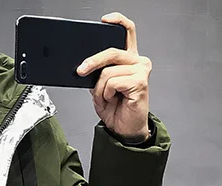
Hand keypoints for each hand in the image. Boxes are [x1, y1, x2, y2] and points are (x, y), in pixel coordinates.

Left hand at [76, 12, 151, 139]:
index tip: (104, 21)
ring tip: (106, 98)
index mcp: (129, 59)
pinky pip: (113, 82)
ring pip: (108, 71)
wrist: (125, 129)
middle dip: (92, 62)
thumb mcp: (100, 88)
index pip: (127, 32)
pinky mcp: (140, 82)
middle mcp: (137, 62)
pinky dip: (106, 93)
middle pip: (112, 51)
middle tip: (81, 71)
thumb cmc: (116, 109)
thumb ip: (97, 74)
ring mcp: (140, 71)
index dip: (117, 22)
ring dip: (100, 88)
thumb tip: (84, 66)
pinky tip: (113, 100)